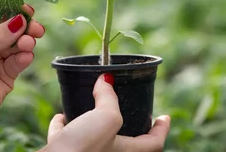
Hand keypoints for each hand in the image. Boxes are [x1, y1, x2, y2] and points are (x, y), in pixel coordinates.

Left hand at [0, 0, 45, 151]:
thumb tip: (19, 20)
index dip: (10, 4)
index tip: (26, 10)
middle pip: (11, 20)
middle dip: (24, 23)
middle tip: (35, 29)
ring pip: (19, 38)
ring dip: (26, 40)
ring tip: (28, 45)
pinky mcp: (7, 70)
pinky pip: (21, 57)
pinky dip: (25, 56)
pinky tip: (25, 58)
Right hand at [42, 74, 170, 151]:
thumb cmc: (83, 149)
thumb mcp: (106, 118)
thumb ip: (109, 98)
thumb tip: (106, 80)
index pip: (154, 143)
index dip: (162, 129)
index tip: (164, 117)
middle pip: (125, 142)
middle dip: (128, 126)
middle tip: (131, 111)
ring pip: (94, 141)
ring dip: (93, 125)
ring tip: (93, 109)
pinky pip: (66, 140)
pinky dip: (64, 127)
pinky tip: (61, 117)